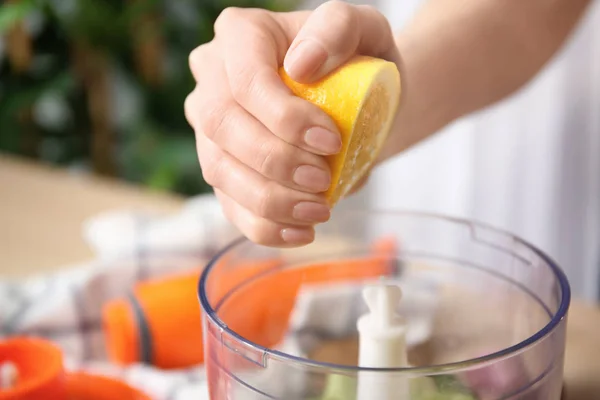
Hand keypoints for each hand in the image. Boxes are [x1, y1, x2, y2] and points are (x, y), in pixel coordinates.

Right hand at [185, 0, 400, 246]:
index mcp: (241, 35)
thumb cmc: (359, 61)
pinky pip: (229, 204)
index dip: (284, 119)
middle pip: (222, 126)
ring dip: (270, 200)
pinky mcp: (224, 167)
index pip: (245, 80)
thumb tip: (302, 64)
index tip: (332, 142)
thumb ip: (338, 28)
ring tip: (319, 211)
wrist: (361, 101)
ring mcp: (211, 127)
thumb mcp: (365, 29)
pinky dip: (263, 227)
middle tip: (323, 181)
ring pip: (219, 170)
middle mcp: (212, 78)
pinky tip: (301, 232)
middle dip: (274, 162)